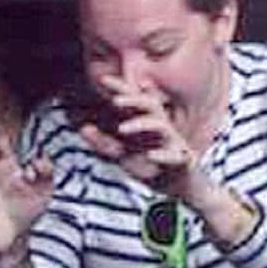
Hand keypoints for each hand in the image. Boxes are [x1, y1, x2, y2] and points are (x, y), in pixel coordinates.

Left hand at [81, 75, 199, 196]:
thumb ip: (103, 143)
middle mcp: (161, 127)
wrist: (178, 188)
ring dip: (141, 124)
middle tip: (114, 100)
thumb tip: (83, 128)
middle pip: (150, 105)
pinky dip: (163, 156)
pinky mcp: (183, 161)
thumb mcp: (121, 155)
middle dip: (133, 100)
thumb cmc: (149, 167)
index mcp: (146, 122)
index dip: (121, 88)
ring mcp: (173, 143)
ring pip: (162, 126)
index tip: (103, 79)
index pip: (134, 100)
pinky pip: (176, 156)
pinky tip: (150, 156)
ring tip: (121, 129)